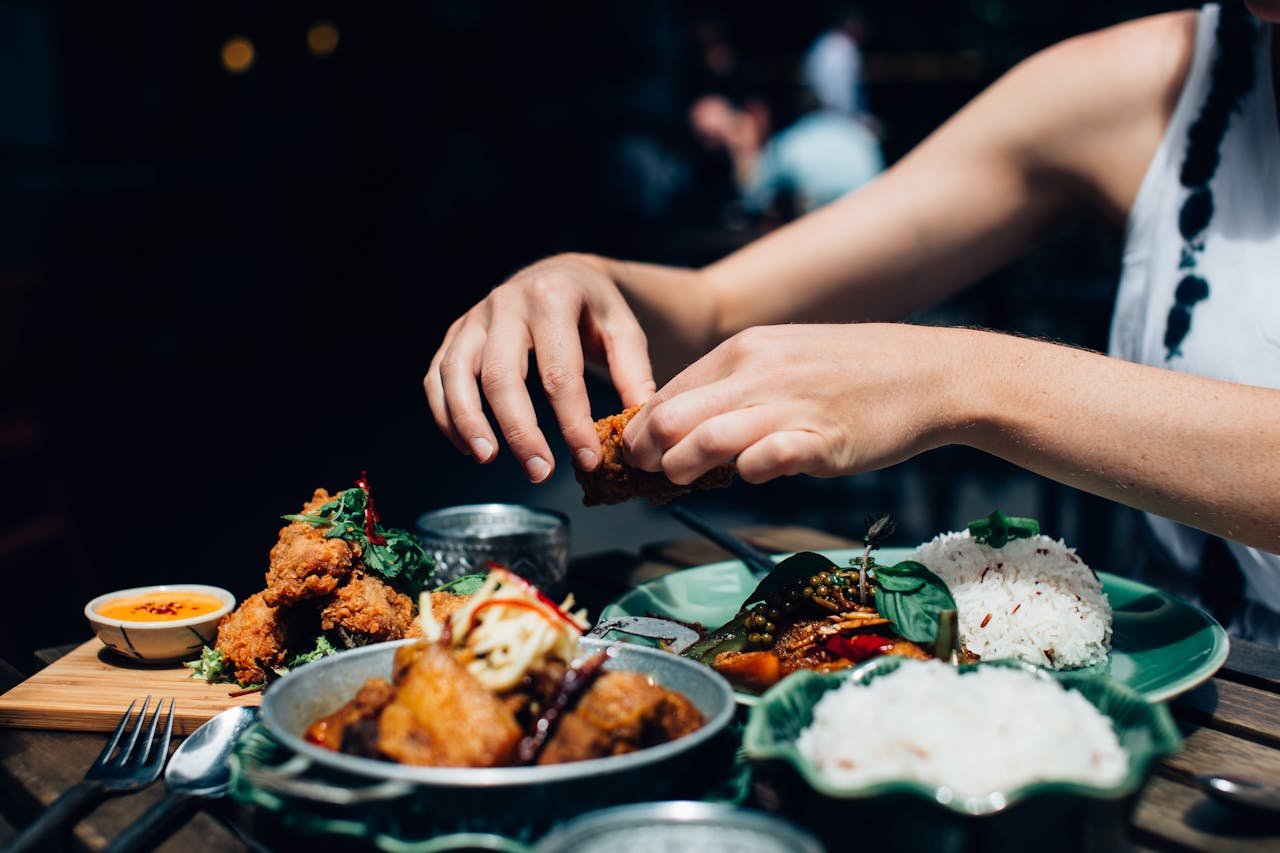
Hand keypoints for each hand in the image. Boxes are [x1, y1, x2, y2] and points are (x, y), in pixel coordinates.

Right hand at [425, 253, 655, 481]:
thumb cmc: (594, 310)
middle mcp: (505, 303)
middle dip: (519, 430)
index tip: (588, 459)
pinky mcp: (454, 334)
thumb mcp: (623, 329)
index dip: (572, 421)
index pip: (559, 372)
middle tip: (539, 472)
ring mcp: (474, 318)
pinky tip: (470, 447)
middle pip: (501, 375)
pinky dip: (447, 415)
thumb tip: (638, 421)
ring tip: (489, 459)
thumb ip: (633, 372)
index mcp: (552, 298)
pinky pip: (437, 377)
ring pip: (456, 374)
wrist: (561, 275)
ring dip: (469, 423)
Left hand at [622, 324, 968, 484]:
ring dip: (682, 467)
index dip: (640, 429)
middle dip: (646, 451)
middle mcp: (761, 373)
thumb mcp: (784, 357)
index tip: (633, 454)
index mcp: (744, 350)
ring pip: (708, 439)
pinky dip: (750, 472)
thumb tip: (688, 427)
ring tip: (680, 480)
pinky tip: (751, 475)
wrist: (931, 373)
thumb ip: (737, 386)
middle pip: (672, 416)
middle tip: (644, 473)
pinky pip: (769, 460)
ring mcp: (792, 406)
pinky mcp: (825, 441)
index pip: (667, 392)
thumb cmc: (855, 371)